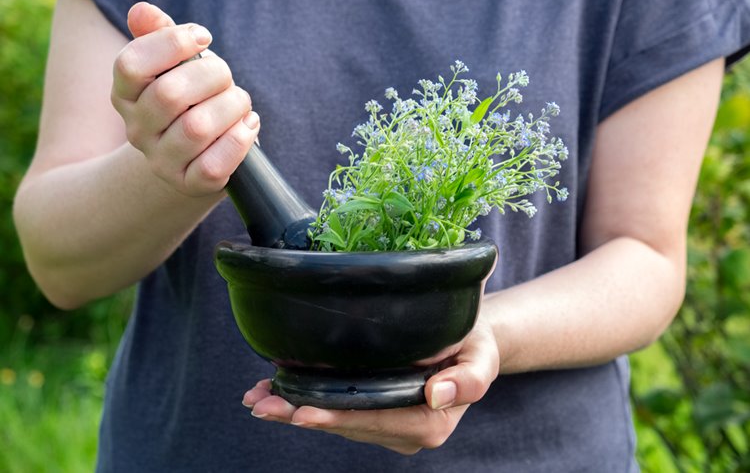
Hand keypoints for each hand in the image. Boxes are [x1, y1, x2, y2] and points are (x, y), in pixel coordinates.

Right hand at [111, 2, 258, 196]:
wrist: (196, 157)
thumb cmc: (192, 101)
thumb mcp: (175, 67)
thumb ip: (160, 37)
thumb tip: (143, 12)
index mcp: (126, 94)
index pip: (132, 64)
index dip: (172, 44)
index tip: (203, 37)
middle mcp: (137, 130)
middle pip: (171, 94)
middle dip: (213, 76)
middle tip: (227, 78)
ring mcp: (161, 161)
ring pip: (198, 128)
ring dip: (232, 107)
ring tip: (240, 104)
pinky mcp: (190, 184)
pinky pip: (214, 165)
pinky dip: (239, 140)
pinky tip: (247, 126)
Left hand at [242, 316, 498, 454]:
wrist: (472, 343)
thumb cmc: (476, 345)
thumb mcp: (482, 356)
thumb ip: (468, 379)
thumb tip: (435, 395)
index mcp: (429, 423)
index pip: (375, 421)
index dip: (336, 418)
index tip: (301, 413)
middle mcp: (406, 432)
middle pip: (348, 425)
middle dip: (302, 416)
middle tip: (261, 404)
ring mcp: (389, 427)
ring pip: (337, 421)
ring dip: (296, 411)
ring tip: (259, 398)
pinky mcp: (377, 415)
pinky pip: (339, 414)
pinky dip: (307, 405)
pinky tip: (277, 395)